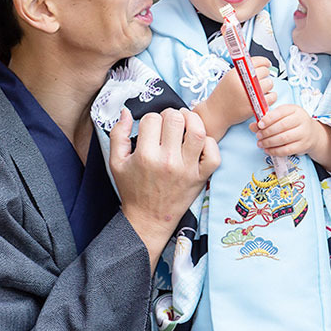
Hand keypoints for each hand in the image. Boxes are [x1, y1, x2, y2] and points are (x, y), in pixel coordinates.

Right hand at [110, 107, 219, 269]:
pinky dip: (210, 144)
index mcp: (145, 155)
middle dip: (171, 114)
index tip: (151, 127)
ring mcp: (187, 169)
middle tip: (169, 122)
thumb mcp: (116, 162)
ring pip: (198, 131)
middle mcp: (167, 161)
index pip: (152, 119)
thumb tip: (126, 111)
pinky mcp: (201, 178)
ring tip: (186, 123)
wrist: (148, 219)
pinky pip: (213, 154)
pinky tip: (198, 143)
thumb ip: (117, 134)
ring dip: (193, 120)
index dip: (151, 118)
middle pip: (176, 119)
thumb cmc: (132, 189)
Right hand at [195, 56, 274, 139]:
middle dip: (265, 75)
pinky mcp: (256, 105)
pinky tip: (264, 97)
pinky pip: (272, 97)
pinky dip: (271, 96)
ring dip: (268, 85)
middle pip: (265, 71)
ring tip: (260, 90)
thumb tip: (258, 64)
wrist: (216, 113)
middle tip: (260, 79)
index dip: (265, 62)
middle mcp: (244, 81)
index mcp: (237, 73)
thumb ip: (242, 70)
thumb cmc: (222, 95)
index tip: (267, 64)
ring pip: (270, 83)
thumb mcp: (229, 77)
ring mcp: (251, 93)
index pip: (257, 61)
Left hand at [250, 103, 321, 157]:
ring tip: (260, 144)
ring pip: (284, 138)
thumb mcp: (282, 117)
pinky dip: (275, 151)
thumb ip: (267, 120)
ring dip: (269, 142)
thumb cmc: (293, 123)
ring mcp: (304, 133)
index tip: (259, 125)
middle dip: (267, 132)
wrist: (312, 134)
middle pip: (282, 126)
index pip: (281, 112)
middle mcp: (301, 120)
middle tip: (258, 136)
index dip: (269, 119)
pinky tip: (268, 150)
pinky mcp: (303, 145)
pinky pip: (287, 150)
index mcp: (295, 109)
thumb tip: (252, 126)